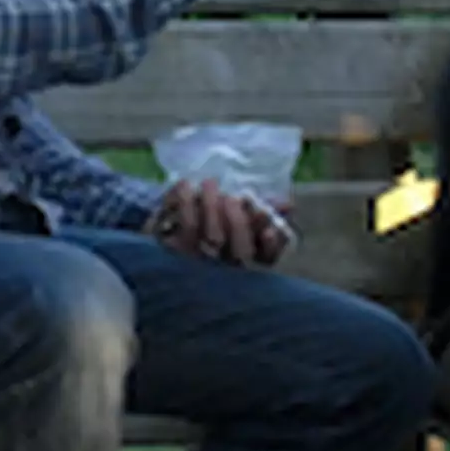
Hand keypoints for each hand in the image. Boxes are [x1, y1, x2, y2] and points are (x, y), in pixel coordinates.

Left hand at [147, 175, 290, 266]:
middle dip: (239, 222)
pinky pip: (182, 228)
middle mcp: (224, 266)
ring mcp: (198, 261)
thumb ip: (263, 208)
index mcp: (245, 257)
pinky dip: (186, 203)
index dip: (272, 246)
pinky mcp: (172, 250)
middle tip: (232, 198)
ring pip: (211, 238)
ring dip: (212, 206)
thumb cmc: (209, 217)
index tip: (271, 228)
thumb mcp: (237, 211)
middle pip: (239, 251)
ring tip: (210, 184)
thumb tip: (288, 204)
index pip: (267, 258)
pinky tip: (186, 184)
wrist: (162, 221)